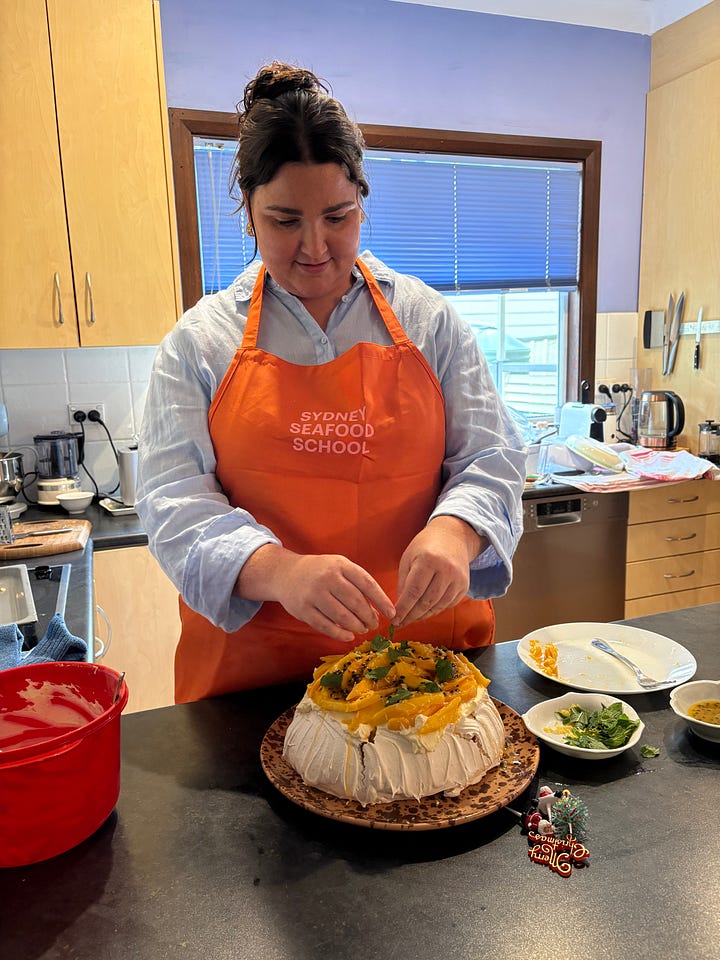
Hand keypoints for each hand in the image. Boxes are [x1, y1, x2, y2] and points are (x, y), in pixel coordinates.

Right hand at [236, 545, 395, 642]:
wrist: (286, 573)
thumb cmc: (320, 571)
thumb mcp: (339, 566)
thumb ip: (357, 582)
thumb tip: (378, 608)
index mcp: (340, 565)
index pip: (367, 584)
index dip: (381, 601)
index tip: (391, 613)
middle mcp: (327, 578)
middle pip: (355, 602)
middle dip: (369, 616)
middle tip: (374, 624)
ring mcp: (314, 594)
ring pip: (342, 616)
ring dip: (356, 626)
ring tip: (363, 629)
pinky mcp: (303, 609)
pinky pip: (325, 626)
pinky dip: (340, 633)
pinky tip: (349, 636)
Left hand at [392, 517, 486, 627]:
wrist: (453, 537)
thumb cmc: (425, 547)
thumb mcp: (408, 559)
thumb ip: (403, 583)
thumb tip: (400, 609)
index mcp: (428, 560)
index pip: (414, 591)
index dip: (403, 608)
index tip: (394, 619)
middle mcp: (446, 570)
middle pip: (426, 602)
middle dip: (411, 616)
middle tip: (400, 623)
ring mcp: (458, 579)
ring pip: (437, 607)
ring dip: (422, 616)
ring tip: (410, 618)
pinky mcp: (464, 587)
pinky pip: (447, 605)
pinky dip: (434, 610)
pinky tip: (424, 611)